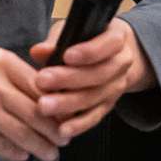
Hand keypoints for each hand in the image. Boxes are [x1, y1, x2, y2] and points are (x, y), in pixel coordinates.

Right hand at [0, 47, 65, 160]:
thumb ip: (10, 80)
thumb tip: (43, 100)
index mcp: (0, 61)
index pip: (41, 83)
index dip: (57, 102)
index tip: (66, 114)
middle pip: (38, 109)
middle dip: (55, 128)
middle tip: (64, 138)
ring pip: (26, 131)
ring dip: (42, 145)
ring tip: (50, 152)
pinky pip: (7, 146)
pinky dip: (18, 152)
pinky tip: (22, 154)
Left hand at [29, 15, 155, 138]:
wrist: (113, 56)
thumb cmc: (87, 39)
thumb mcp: (74, 31)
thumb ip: (57, 41)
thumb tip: (38, 51)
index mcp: (117, 39)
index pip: (108, 44)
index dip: (88, 52)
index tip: (66, 56)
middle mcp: (121, 63)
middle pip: (99, 74)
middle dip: (69, 79)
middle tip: (42, 81)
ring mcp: (116, 87)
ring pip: (95, 97)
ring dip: (69, 104)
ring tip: (44, 106)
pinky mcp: (108, 106)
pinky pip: (95, 117)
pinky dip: (78, 125)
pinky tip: (61, 129)